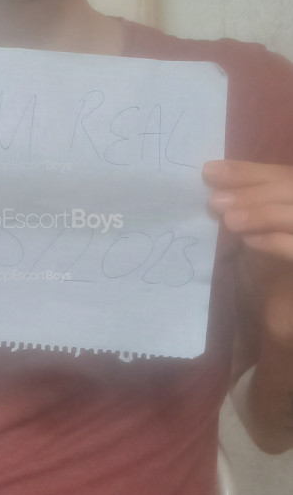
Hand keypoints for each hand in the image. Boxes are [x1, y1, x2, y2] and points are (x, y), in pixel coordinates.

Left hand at [203, 159, 292, 344]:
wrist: (289, 323)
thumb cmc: (283, 268)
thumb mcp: (267, 230)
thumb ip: (251, 208)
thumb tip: (215, 192)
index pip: (283, 176)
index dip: (249, 172)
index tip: (210, 171)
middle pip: (291, 188)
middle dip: (251, 192)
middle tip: (214, 200)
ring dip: (261, 213)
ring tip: (228, 220)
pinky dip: (276, 242)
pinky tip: (249, 242)